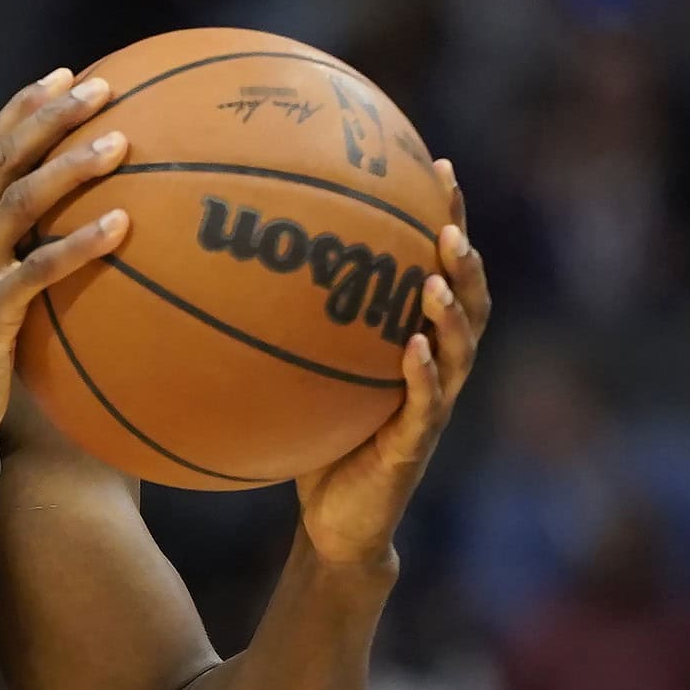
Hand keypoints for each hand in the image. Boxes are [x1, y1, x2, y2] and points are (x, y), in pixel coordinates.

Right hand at [0, 68, 131, 484]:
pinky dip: (80, 244)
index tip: (64, 76)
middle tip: (99, 86)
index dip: (23, 109)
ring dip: (72, 166)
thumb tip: (54, 247)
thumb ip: (1, 263)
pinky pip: (38, 271)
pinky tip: (122, 227)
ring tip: (119, 141)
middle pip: (5, 159)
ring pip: (22, 201)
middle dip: (51, 116)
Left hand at [296, 159, 491, 566]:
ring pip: (461, 348)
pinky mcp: (414, 446)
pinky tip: (413, 348)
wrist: (335, 523)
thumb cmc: (313, 438)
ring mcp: (431, 407)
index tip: (435, 166)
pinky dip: (424, 374)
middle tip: (448, 215)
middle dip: (463, 254)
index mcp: (414, 341)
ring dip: (452, 309)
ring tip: (438, 274)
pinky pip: (426, 405)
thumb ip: (277, 321)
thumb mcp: (295, 370)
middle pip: (467, 299)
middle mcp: (434, 367)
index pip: (437, 268)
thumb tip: (221, 258)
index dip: (445, 219)